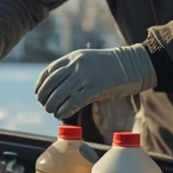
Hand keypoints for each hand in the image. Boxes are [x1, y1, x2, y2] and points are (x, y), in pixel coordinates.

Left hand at [35, 45, 156, 117]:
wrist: (133, 64)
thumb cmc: (112, 65)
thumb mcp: (90, 60)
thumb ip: (75, 69)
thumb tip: (62, 84)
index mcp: (74, 57)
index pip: (50, 71)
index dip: (41, 84)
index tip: (38, 93)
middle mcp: (76, 65)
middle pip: (51, 83)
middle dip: (44, 96)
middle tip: (45, 105)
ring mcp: (85, 76)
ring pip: (59, 93)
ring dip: (52, 105)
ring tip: (52, 111)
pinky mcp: (94, 88)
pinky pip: (73, 101)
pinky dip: (64, 110)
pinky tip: (62, 114)